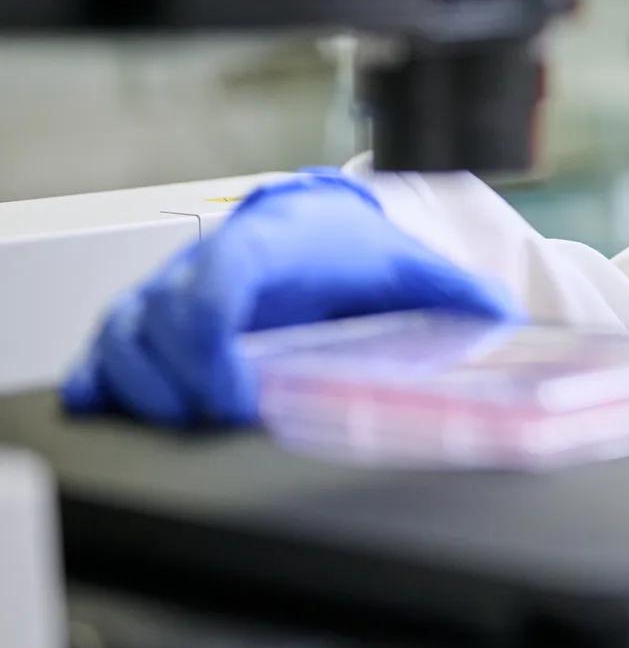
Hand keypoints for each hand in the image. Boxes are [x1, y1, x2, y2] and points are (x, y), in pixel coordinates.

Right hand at [60, 169, 513, 425]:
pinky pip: (105, 345)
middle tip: (214, 422)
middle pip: (158, 320)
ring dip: (140, 387)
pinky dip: (103, 378)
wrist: (318, 224)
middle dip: (177, 382)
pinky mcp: (151, 316)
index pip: (219, 282)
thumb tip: (506, 317)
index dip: (212, 341)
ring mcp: (172, 288)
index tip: (233, 396)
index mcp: (268, 242)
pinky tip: (118, 406)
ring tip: (183, 423)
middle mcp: (208, 261)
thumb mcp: (407, 264)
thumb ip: (455, 291)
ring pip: (121, 334)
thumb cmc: (356, 247)